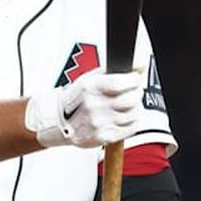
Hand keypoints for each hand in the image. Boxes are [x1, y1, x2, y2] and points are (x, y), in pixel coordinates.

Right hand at [25, 69, 142, 147]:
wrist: (61, 122)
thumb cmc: (77, 98)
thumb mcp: (91, 78)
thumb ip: (115, 71)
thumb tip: (140, 63)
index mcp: (91, 87)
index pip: (121, 82)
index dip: (134, 80)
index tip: (135, 80)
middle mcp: (95, 105)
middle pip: (131, 99)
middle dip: (136, 94)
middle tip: (133, 93)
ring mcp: (100, 122)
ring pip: (134, 114)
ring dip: (135, 109)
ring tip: (126, 107)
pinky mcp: (105, 136)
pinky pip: (131, 128)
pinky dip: (132, 122)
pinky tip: (123, 118)